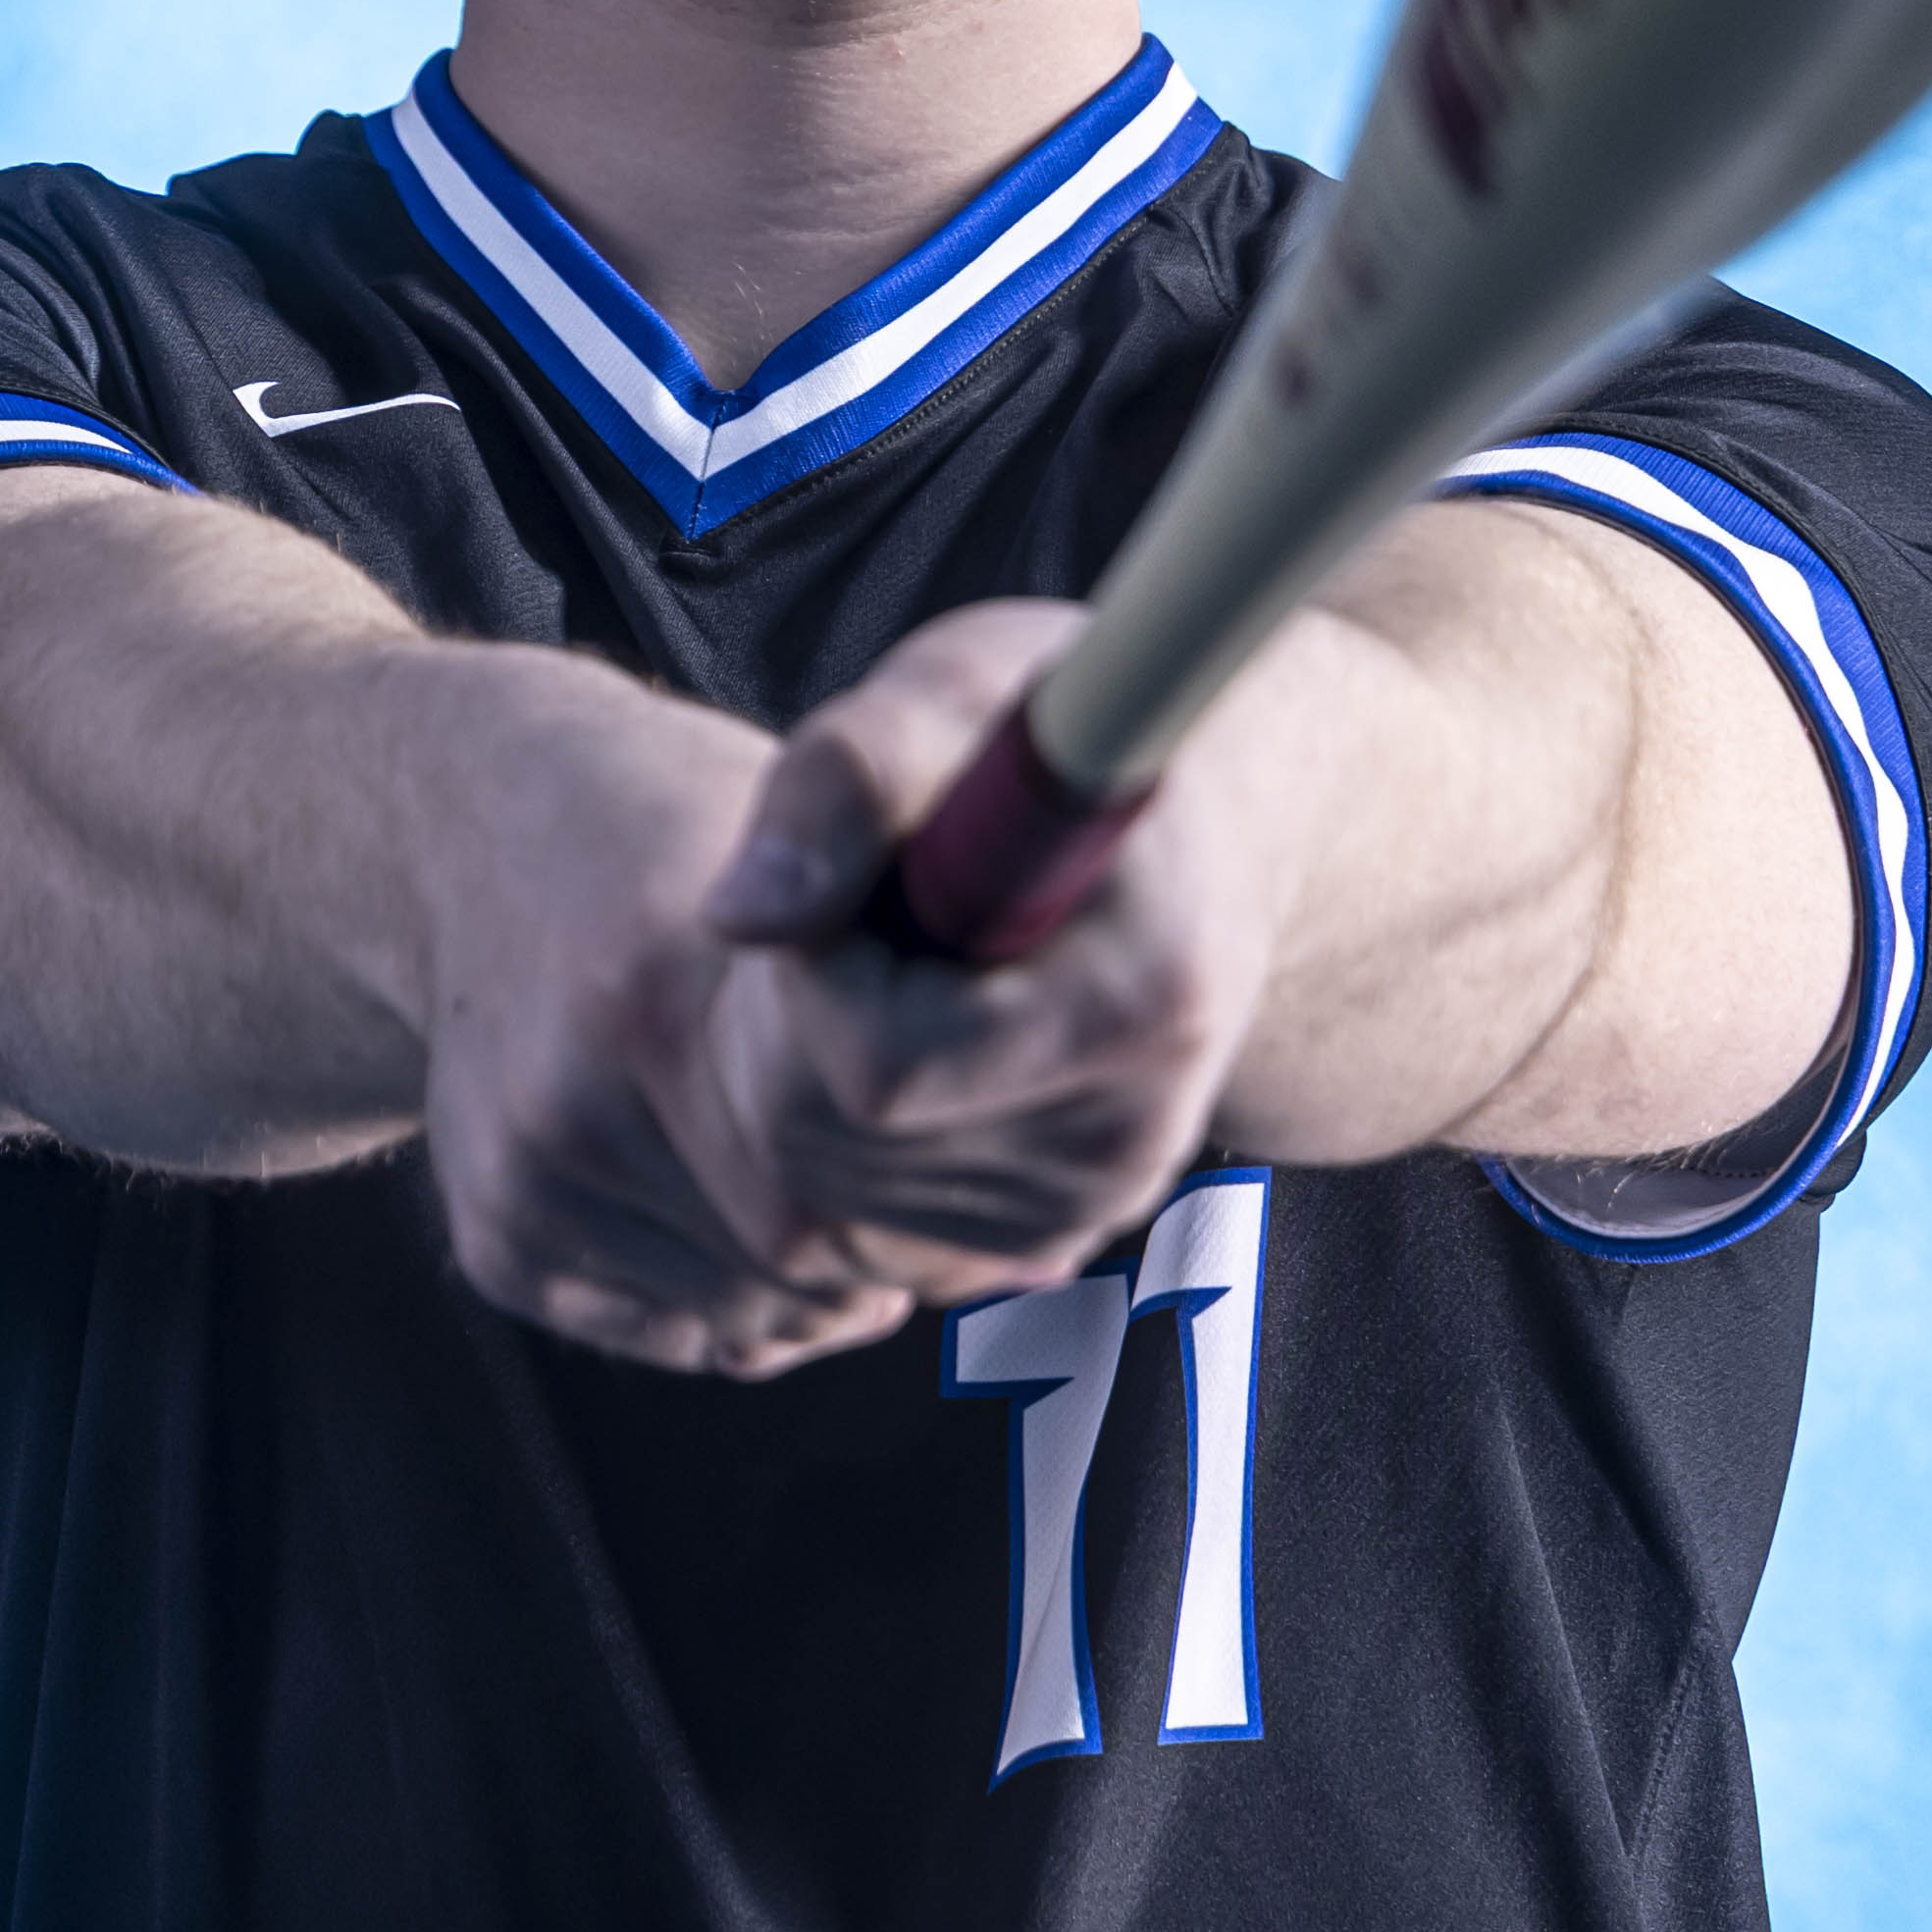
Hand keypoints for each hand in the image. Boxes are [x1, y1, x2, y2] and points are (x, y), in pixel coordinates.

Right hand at [387, 652, 926, 1378]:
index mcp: (666, 979)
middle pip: (791, 1254)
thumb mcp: (812, 868)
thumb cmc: (687, 838)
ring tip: (853, 1219)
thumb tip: (1052, 1248)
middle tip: (929, 1213)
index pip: (843, 1175)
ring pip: (736, 1312)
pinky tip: (763, 1236)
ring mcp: (526, 1167)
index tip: (968, 1170)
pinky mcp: (492, 1229)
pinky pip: (662, 1330)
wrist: (477, 834)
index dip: (927, 1196)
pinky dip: (734, 1310)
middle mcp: (578, 1082)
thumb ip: (922, 1014)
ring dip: (815, 1292)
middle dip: (879, 1251)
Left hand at [693, 601, 1277, 1313]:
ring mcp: (1091, 1202)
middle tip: (851, 906)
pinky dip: (839, 1131)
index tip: (851, 871)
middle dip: (789, 1021)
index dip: (816, 963)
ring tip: (886, 951)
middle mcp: (1130, 1140)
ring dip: (802, 1074)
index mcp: (1139, 1002)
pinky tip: (900, 1022)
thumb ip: (844, 784)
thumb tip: (736, 916)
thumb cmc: (1061, 733)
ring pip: (832, 1199)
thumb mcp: (954, 697)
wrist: (1196, 820)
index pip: (880, 1067)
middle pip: (835, 1147)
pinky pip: (864, 1225)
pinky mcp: (1052, 1234)